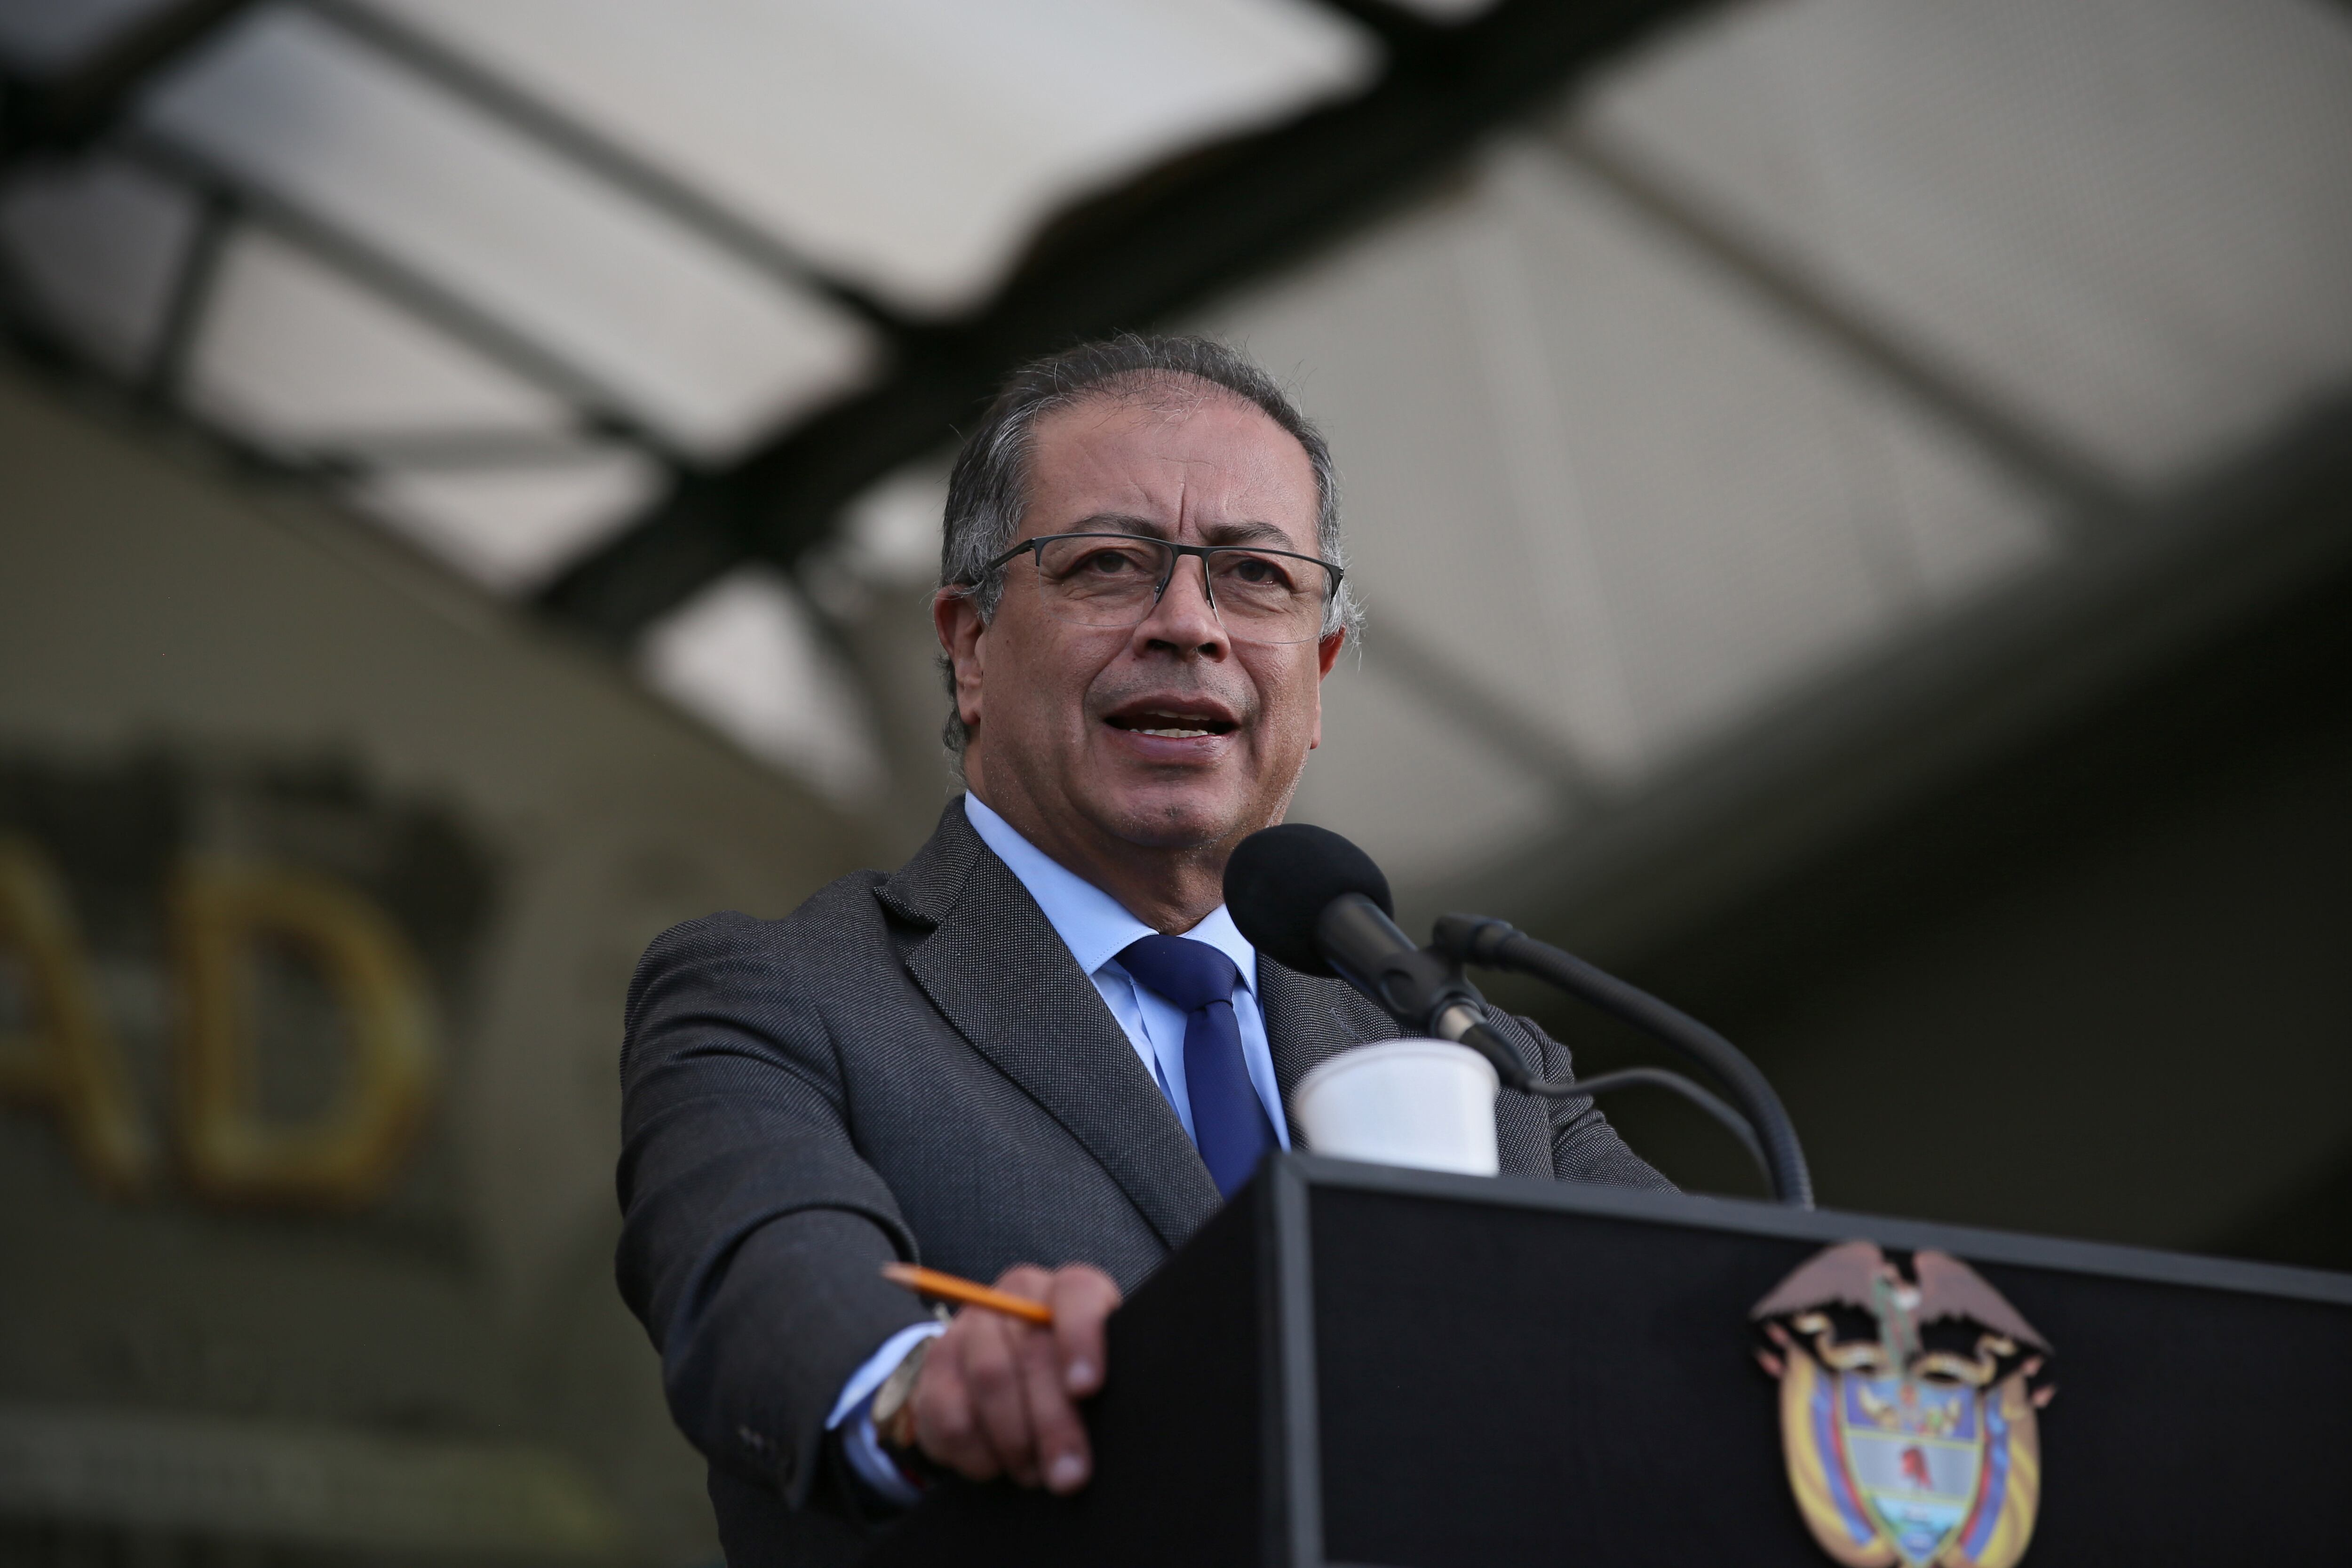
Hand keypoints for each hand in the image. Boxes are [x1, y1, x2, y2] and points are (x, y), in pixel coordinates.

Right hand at [909, 1263, 1119, 1493]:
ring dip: (1015, 1440)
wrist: (1003, 1381)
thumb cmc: (1066, 1383)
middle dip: (1052, 1421)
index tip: (1087, 1388)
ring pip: (989, 1378)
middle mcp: (1016, 1296)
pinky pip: (950, 1411)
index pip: (1076, 1293)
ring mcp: (970, 1325)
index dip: (1081, 1338)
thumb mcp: (1093, 1376)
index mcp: (1065, 1292)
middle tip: (1070, 1474)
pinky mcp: (937, 1362)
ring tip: (1036, 1475)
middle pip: (1030, 1350)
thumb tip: (1118, 1420)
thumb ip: (1106, 1382)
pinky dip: (976, 1451)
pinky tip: (995, 1467)